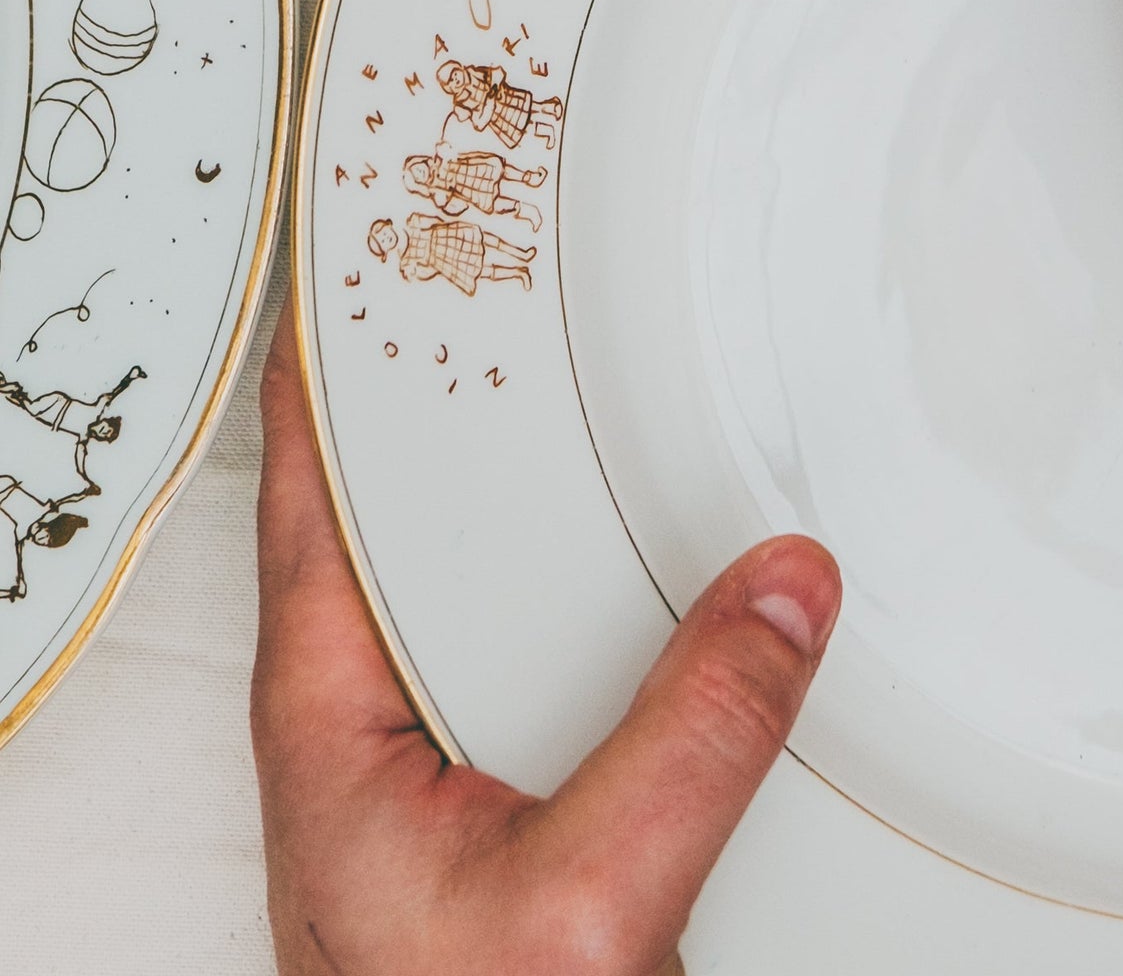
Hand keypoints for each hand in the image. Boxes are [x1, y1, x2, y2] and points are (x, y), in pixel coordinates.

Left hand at [252, 323, 840, 975]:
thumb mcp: (585, 901)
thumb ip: (691, 741)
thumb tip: (783, 590)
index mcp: (337, 720)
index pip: (315, 493)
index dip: (331, 361)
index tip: (366, 245)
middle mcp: (381, 724)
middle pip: (413, 512)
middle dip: (467, 390)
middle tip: (522, 262)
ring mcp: (450, 761)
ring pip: (496, 576)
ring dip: (551, 483)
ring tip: (618, 369)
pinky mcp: (524, 796)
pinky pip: (567, 637)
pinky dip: (613, 565)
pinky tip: (680, 536)